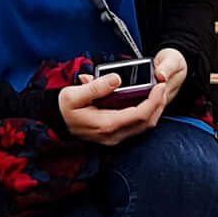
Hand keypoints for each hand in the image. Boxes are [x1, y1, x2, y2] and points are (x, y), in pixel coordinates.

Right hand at [57, 49, 188, 146]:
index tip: (160, 86)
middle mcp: (113, 135)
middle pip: (147, 123)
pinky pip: (137, 127)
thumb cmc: (63, 108)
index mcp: (106, 124)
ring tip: (158, 92)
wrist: (54, 122)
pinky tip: (146, 100)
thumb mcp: (73, 94)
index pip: (140, 115)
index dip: (154, 101)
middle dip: (159, 104)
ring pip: (144, 127)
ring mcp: (114, 138)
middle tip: (163, 86)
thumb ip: (96, 87)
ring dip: (154, 109)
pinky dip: (146, 114)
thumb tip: (116, 78)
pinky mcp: (114, 136)